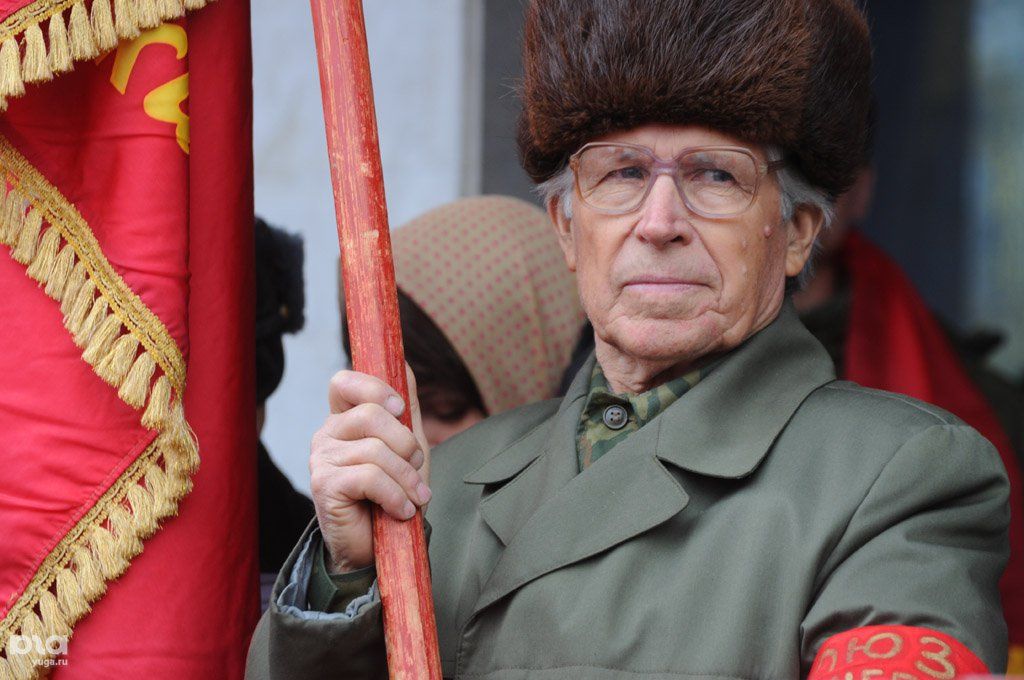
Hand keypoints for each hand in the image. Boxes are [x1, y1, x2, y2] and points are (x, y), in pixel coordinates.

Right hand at [309, 365, 429, 572]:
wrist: (377, 548)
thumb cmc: (392, 494)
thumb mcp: (406, 446)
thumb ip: (405, 407)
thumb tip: (406, 362)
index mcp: (344, 419)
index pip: (344, 382)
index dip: (375, 388)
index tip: (400, 409)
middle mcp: (327, 434)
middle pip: (371, 415)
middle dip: (406, 444)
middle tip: (414, 469)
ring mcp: (321, 458)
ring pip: (375, 450)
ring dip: (406, 478)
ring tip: (413, 498)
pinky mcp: (323, 485)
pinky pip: (370, 476)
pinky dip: (395, 496)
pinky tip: (401, 511)